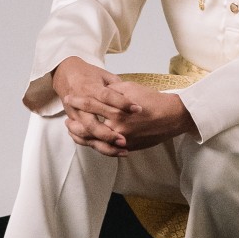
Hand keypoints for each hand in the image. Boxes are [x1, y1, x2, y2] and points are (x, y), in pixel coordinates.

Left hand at [51, 57, 196, 157]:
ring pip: (95, 142)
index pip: (91, 105)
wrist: (171, 117)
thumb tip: (98, 91)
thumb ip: (112, 91)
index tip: (69, 97)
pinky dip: (96, 144)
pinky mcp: (127, 148)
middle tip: (67, 118)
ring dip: (82, 137)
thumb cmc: (152, 100)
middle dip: (75, 123)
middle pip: (88, 128)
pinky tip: (90, 139)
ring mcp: (122, 141)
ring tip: (74, 131)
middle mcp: (117, 128)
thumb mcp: (130, 88)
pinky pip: (106, 149)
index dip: (78, 100)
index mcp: (117, 111)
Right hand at [52, 56, 141, 154]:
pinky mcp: (74, 122)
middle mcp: (81, 103)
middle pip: (93, 122)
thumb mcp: (104, 75)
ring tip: (121, 149)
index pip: (107, 96)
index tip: (137, 109)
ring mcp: (76, 114)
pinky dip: (95, 145)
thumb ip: (117, 85)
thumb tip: (132, 95)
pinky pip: (82, 138)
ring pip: (88, 133)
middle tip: (125, 139)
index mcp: (90, 88)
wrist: (67, 75)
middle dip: (109, 133)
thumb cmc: (89, 74)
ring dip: (104, 143)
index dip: (122, 103)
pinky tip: (111, 150)